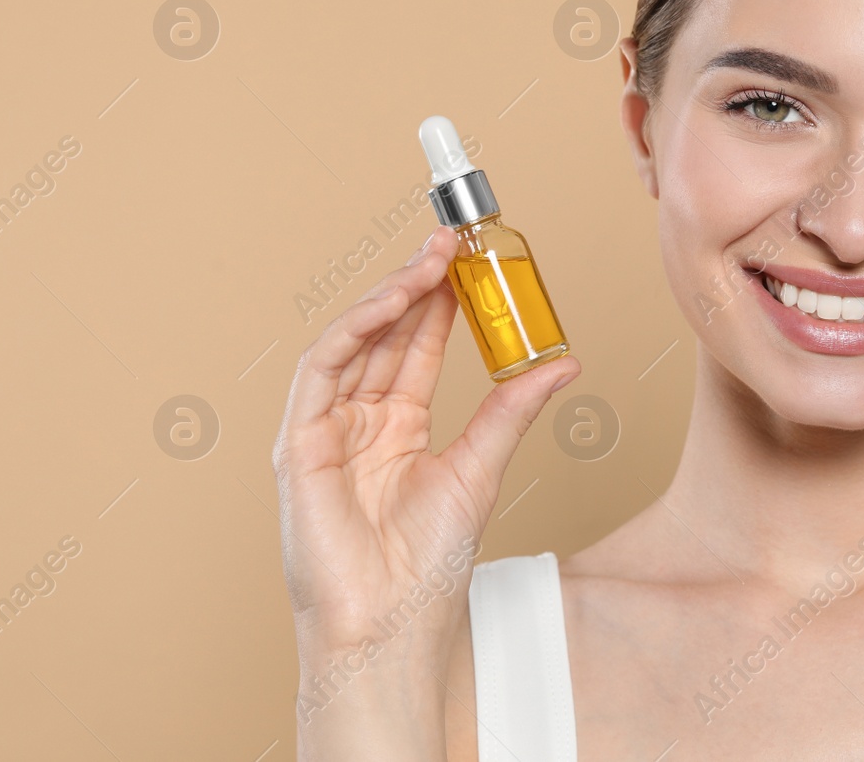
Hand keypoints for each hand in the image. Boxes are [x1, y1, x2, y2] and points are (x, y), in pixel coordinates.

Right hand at [271, 224, 578, 749]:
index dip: (441, 300)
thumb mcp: (481, 467)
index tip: (471, 259)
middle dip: (417, 283)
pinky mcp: (299, 445)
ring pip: (353, 342)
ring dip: (391, 295)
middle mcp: (358, 422)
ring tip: (432, 259)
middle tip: (453, 240)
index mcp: (397, 429)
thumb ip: (513, 409)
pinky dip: (355, 329)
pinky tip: (392, 301)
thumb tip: (563, 363)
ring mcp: (326, 431)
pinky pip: (322, 370)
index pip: (416, 346)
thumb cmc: (428, 566)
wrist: (392, 624)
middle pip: (385, 334)